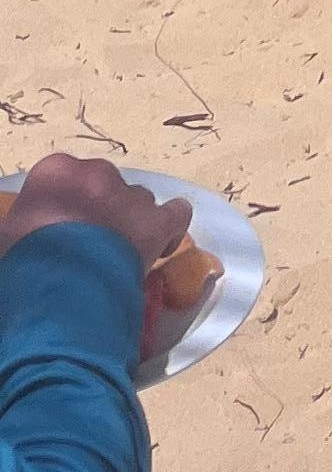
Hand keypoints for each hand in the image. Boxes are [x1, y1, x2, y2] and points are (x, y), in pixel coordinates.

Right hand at [0, 153, 190, 279]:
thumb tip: (35, 235)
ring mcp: (128, 195)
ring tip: (118, 259)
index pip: (62, 180)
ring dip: (130, 223)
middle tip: (88, 251)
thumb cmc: (20, 272)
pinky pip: (174, 214)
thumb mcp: (7, 241)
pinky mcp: (156, 220)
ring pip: (137, 201)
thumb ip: (25, 227)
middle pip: (102, 188)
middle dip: (99, 214)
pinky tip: (160, 248)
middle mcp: (94, 173)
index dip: (63, 210)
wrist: (57, 298)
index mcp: (52, 173)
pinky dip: (169, 229)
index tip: (59, 236)